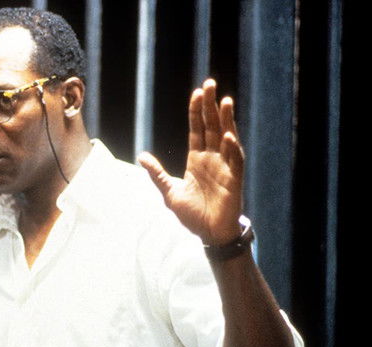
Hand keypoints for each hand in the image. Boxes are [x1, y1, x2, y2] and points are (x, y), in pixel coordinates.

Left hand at [138, 78, 243, 245]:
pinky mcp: (233, 180)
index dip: (196, 111)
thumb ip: (157, 174)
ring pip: (226, 138)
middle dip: (211, 106)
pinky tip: (227, 135)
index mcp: (197, 159)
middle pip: (212, 126)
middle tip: (210, 84)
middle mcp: (212, 159)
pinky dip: (231, 148)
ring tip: (225, 101)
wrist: (208, 234)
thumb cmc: (193, 214)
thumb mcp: (169, 192)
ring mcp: (224, 168)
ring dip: (226, 120)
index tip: (196, 93)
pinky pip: (234, 161)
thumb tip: (141, 157)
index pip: (198, 129)